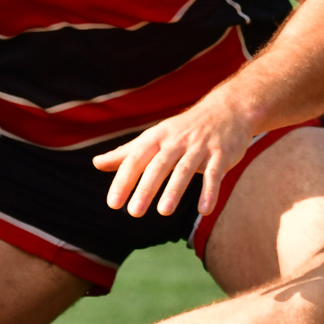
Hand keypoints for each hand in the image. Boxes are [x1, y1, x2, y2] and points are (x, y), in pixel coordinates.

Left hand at [92, 94, 252, 218]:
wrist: (227, 110)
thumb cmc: (182, 130)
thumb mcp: (152, 138)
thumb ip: (125, 154)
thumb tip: (96, 163)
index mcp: (156, 138)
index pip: (135, 160)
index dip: (123, 181)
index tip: (113, 204)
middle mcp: (176, 142)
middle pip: (158, 165)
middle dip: (145, 189)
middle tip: (133, 212)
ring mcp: (200, 147)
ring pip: (185, 169)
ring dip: (174, 190)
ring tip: (163, 212)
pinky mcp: (222, 154)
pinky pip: (216, 174)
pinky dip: (210, 191)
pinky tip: (204, 211)